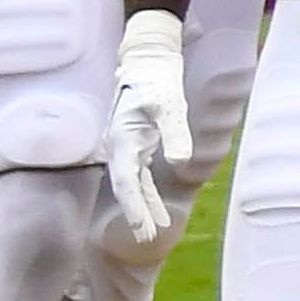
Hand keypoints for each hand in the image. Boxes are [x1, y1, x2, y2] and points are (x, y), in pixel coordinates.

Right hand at [104, 9, 190, 241]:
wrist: (148, 62)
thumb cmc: (158, 82)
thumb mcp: (171, 106)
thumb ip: (175, 133)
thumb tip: (178, 162)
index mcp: (123, 139)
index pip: (125, 181)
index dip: (134, 206)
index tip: (143, 227)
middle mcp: (121, 147)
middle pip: (127, 188)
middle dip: (137, 213)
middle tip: (147, 238)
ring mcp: (128, 147)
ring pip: (134, 184)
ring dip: (145, 207)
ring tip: (155, 232)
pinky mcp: (138, 145)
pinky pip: (141, 176)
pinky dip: (150, 193)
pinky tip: (160, 211)